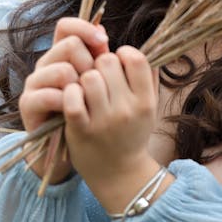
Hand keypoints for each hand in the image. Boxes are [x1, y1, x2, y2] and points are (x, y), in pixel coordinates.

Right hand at [19, 17, 109, 182]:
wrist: (78, 152)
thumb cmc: (95, 113)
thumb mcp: (105, 84)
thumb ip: (106, 59)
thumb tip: (105, 32)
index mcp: (64, 54)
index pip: (66, 26)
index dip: (86, 28)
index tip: (105, 42)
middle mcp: (47, 63)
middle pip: (70, 44)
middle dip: (91, 65)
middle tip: (101, 86)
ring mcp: (35, 82)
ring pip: (62, 69)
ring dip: (81, 86)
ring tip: (90, 101)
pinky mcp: (28, 104)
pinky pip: (51, 95)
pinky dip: (69, 103)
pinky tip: (78, 112)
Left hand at [63, 46, 162, 211]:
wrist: (119, 175)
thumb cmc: (133, 133)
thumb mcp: (150, 107)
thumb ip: (149, 77)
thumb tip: (148, 46)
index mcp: (145, 101)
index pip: (135, 58)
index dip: (123, 54)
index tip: (118, 64)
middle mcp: (127, 109)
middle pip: (107, 62)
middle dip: (101, 64)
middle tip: (100, 76)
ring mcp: (103, 120)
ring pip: (89, 76)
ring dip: (84, 78)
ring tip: (87, 88)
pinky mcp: (80, 129)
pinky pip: (72, 97)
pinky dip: (70, 92)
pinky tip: (74, 98)